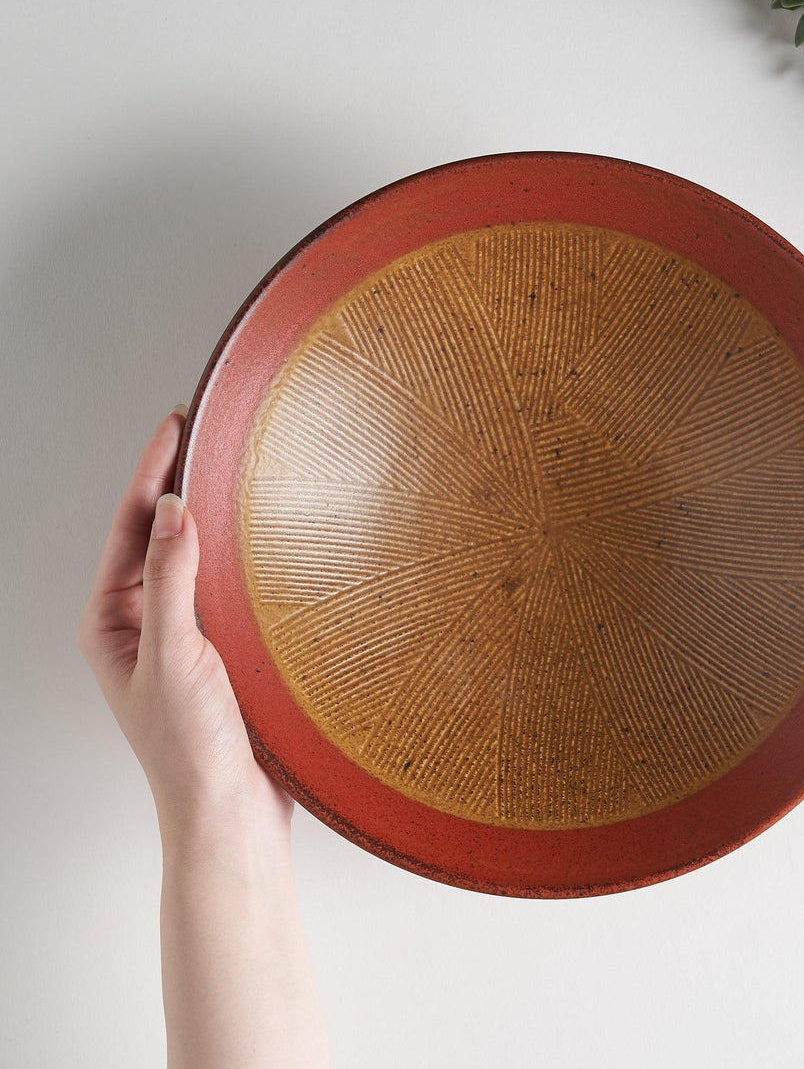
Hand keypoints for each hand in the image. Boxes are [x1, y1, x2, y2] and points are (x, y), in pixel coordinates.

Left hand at [78, 406, 291, 833]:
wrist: (231, 810)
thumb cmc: (190, 748)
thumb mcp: (173, 656)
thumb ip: (171, 580)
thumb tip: (169, 508)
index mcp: (112, 625)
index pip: (130, 530)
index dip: (149, 473)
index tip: (175, 426)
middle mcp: (142, 625)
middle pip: (155, 538)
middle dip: (174, 485)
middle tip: (203, 435)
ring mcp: (181, 637)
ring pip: (191, 561)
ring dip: (207, 520)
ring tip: (228, 474)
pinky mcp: (219, 651)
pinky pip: (223, 589)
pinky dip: (236, 558)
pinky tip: (257, 541)